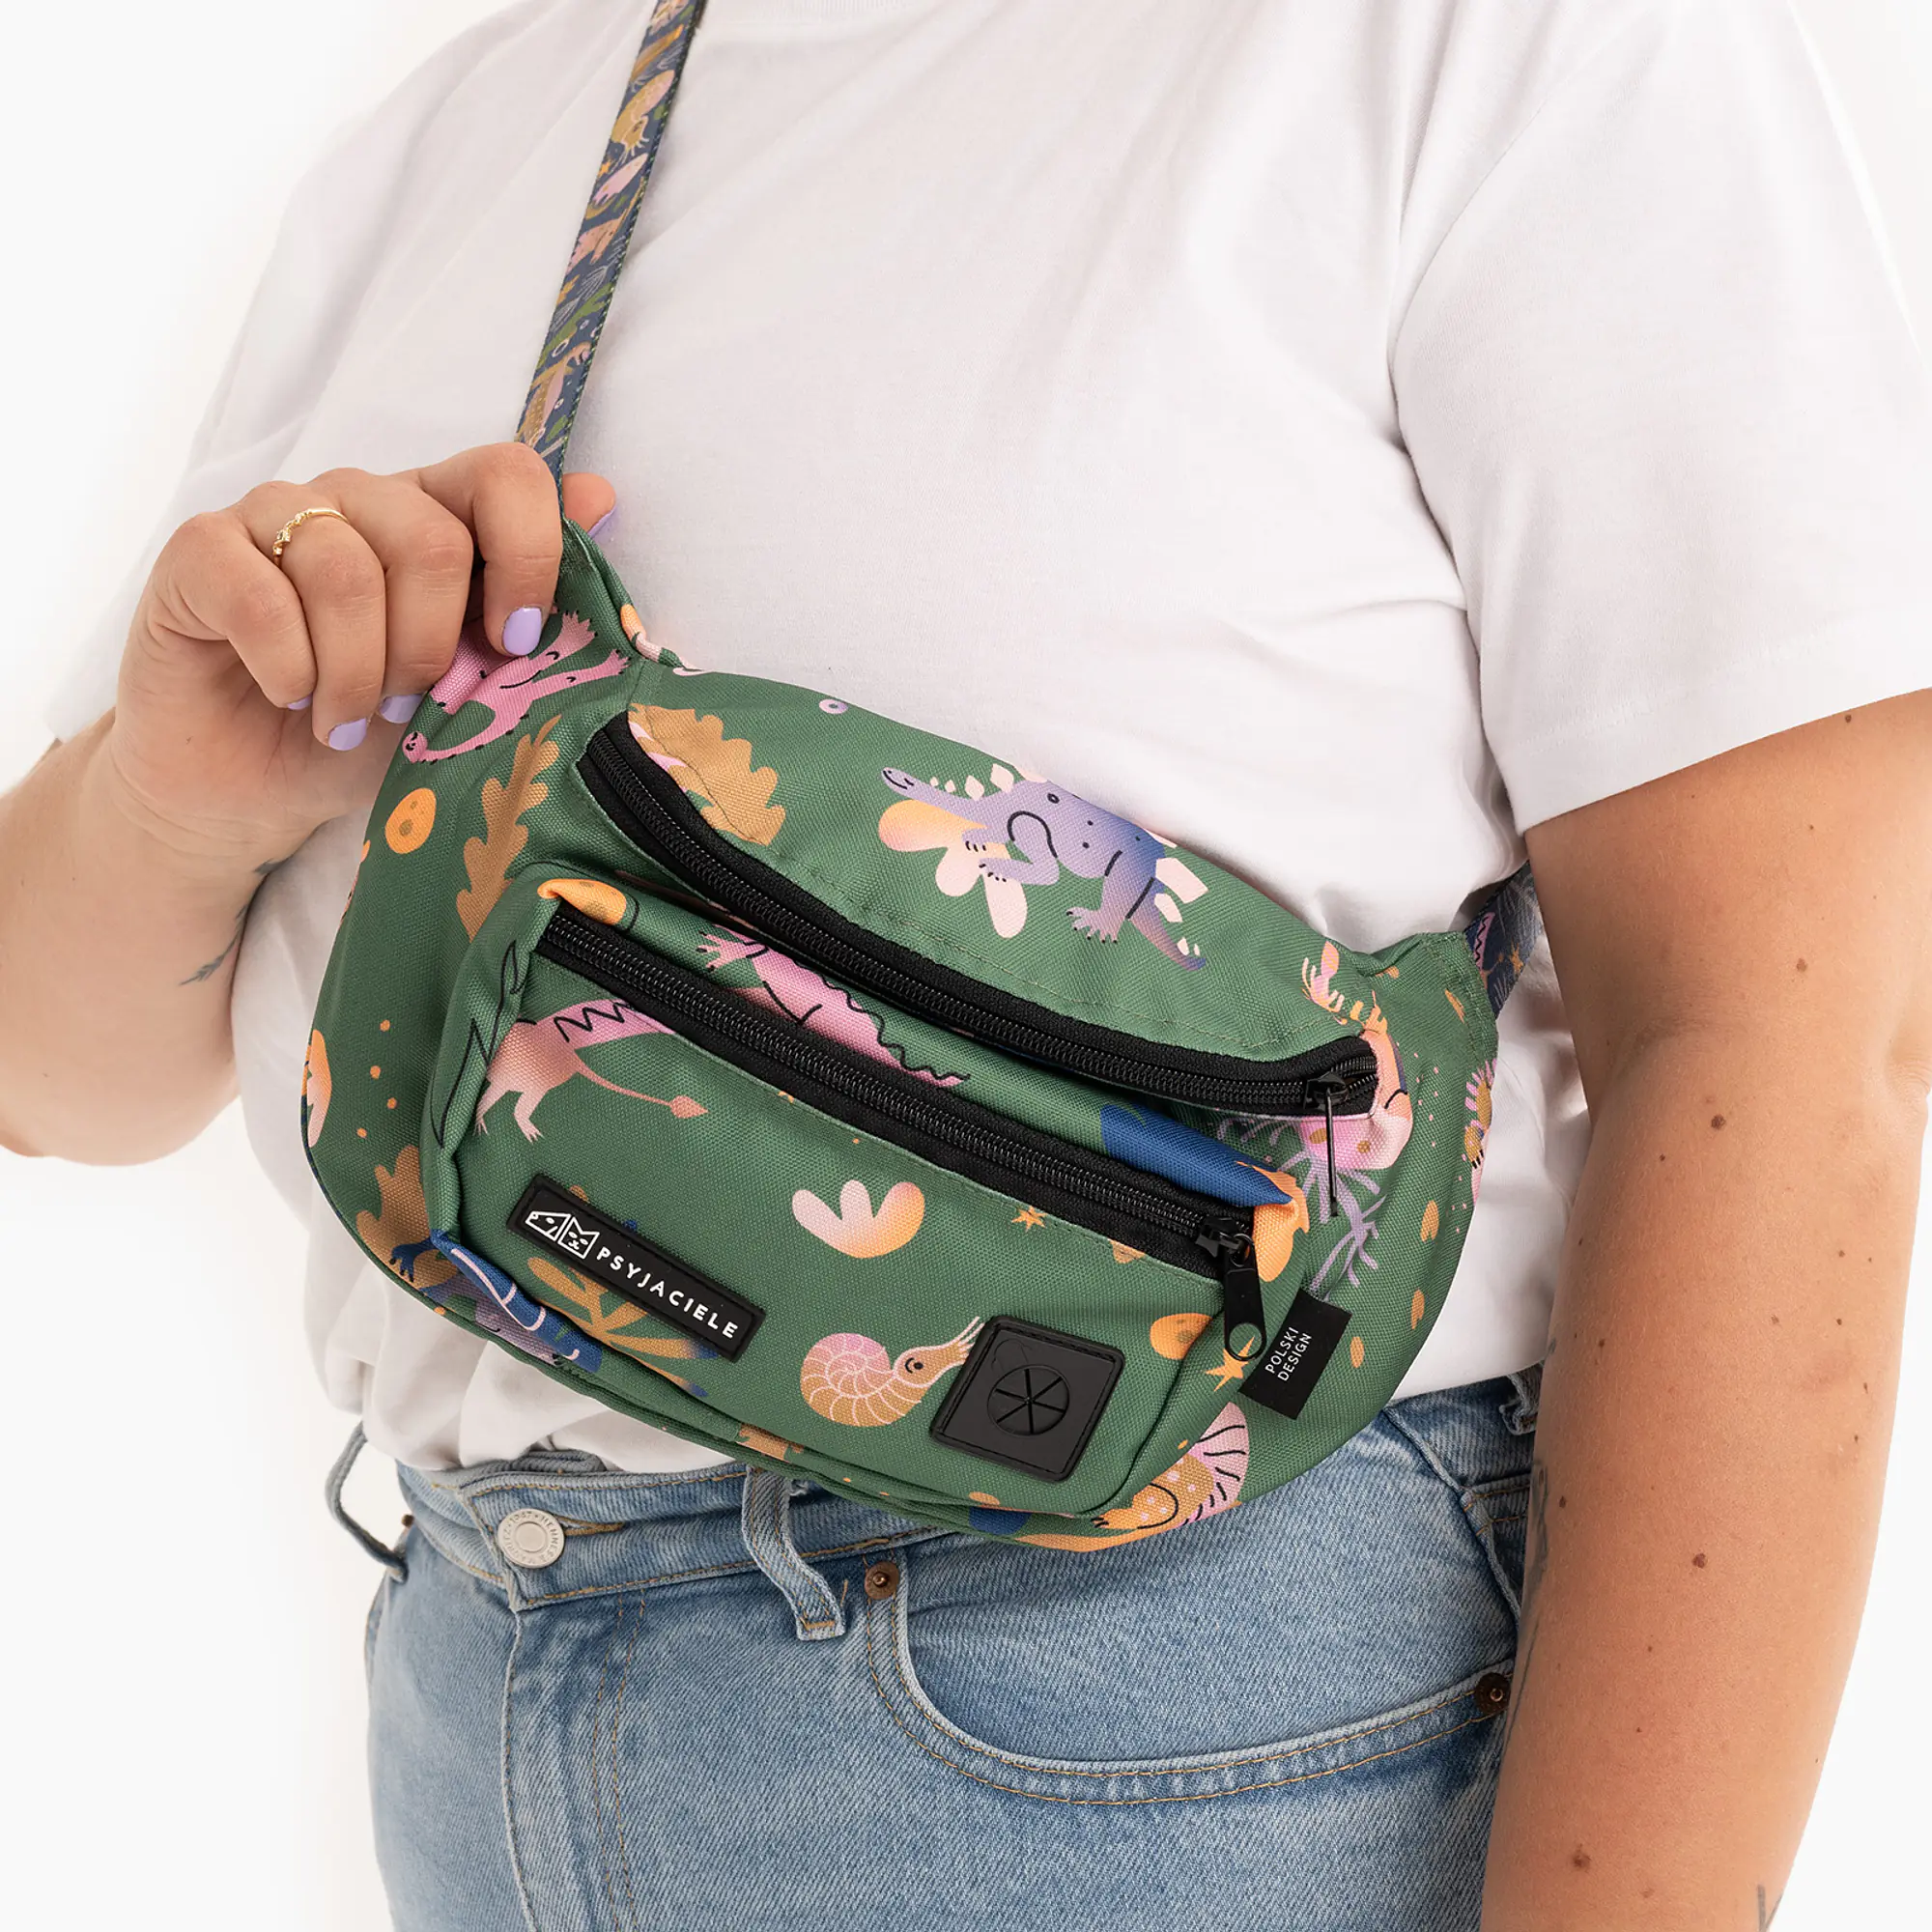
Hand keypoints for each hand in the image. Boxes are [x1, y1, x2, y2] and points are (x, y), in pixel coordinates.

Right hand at [100, 445, 615, 870]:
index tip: (516, 644)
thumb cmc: (372, 734)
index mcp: (436, 516)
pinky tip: (289, 697)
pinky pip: (260, 594)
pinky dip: (288, 669)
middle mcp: (360, 498)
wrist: (254, 790)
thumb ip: (529, 601)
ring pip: (344, 572)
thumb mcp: (470, 684)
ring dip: (355, 674)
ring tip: (344, 719)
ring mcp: (275, 514)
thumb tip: (602, 496)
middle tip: (404, 705)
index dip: (525, 558)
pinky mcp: (199, 550)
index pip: (503, 474)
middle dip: (428, 649)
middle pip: (429, 539)